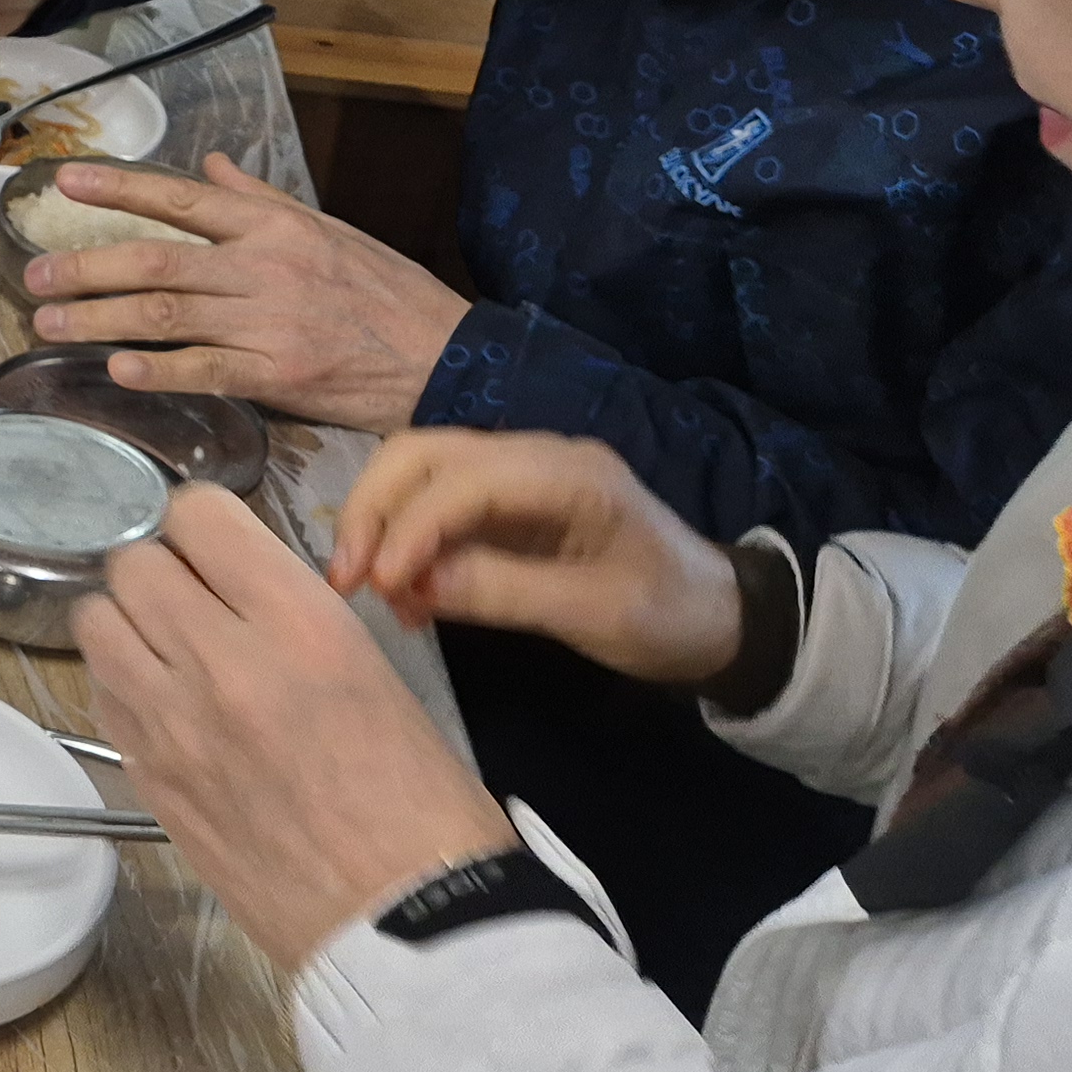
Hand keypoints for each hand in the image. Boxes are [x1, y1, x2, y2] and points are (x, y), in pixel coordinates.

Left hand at [25, 154, 465, 431]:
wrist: (447, 355)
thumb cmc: (385, 291)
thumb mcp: (326, 228)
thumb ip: (258, 199)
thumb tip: (207, 166)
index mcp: (272, 227)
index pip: (179, 200)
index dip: (118, 189)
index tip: (64, 181)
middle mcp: (263, 268)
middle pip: (156, 261)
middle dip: (86, 267)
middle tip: (33, 276)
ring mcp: (269, 323)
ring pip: (167, 314)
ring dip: (101, 318)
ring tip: (49, 324)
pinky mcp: (280, 376)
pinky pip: (207, 370)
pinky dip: (159, 368)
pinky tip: (117, 368)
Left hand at [81, 484, 517, 973]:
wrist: (407, 923)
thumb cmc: (424, 805)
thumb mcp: (374, 672)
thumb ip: (293, 618)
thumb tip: (235, 593)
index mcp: (299, 623)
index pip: (198, 516)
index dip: (205, 527)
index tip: (218, 550)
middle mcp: (222, 660)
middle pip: (134, 562)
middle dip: (163, 573)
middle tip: (196, 605)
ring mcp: (173, 723)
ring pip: (96, 621)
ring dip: (128, 624)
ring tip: (169, 651)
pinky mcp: (148, 779)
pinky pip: (101, 694)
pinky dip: (121, 686)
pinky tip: (163, 707)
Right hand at [328, 430, 746, 682]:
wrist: (724, 617)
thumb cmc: (669, 615)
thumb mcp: (593, 615)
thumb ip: (502, 592)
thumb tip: (411, 585)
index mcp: (567, 472)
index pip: (462, 478)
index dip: (410, 527)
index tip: (379, 587)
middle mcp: (534, 455)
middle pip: (423, 454)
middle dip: (374, 510)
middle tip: (347, 580)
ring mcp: (519, 473)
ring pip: (419, 470)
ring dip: (382, 522)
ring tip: (372, 592)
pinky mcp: (509, 502)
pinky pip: (438, 502)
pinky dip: (407, 540)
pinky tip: (406, 592)